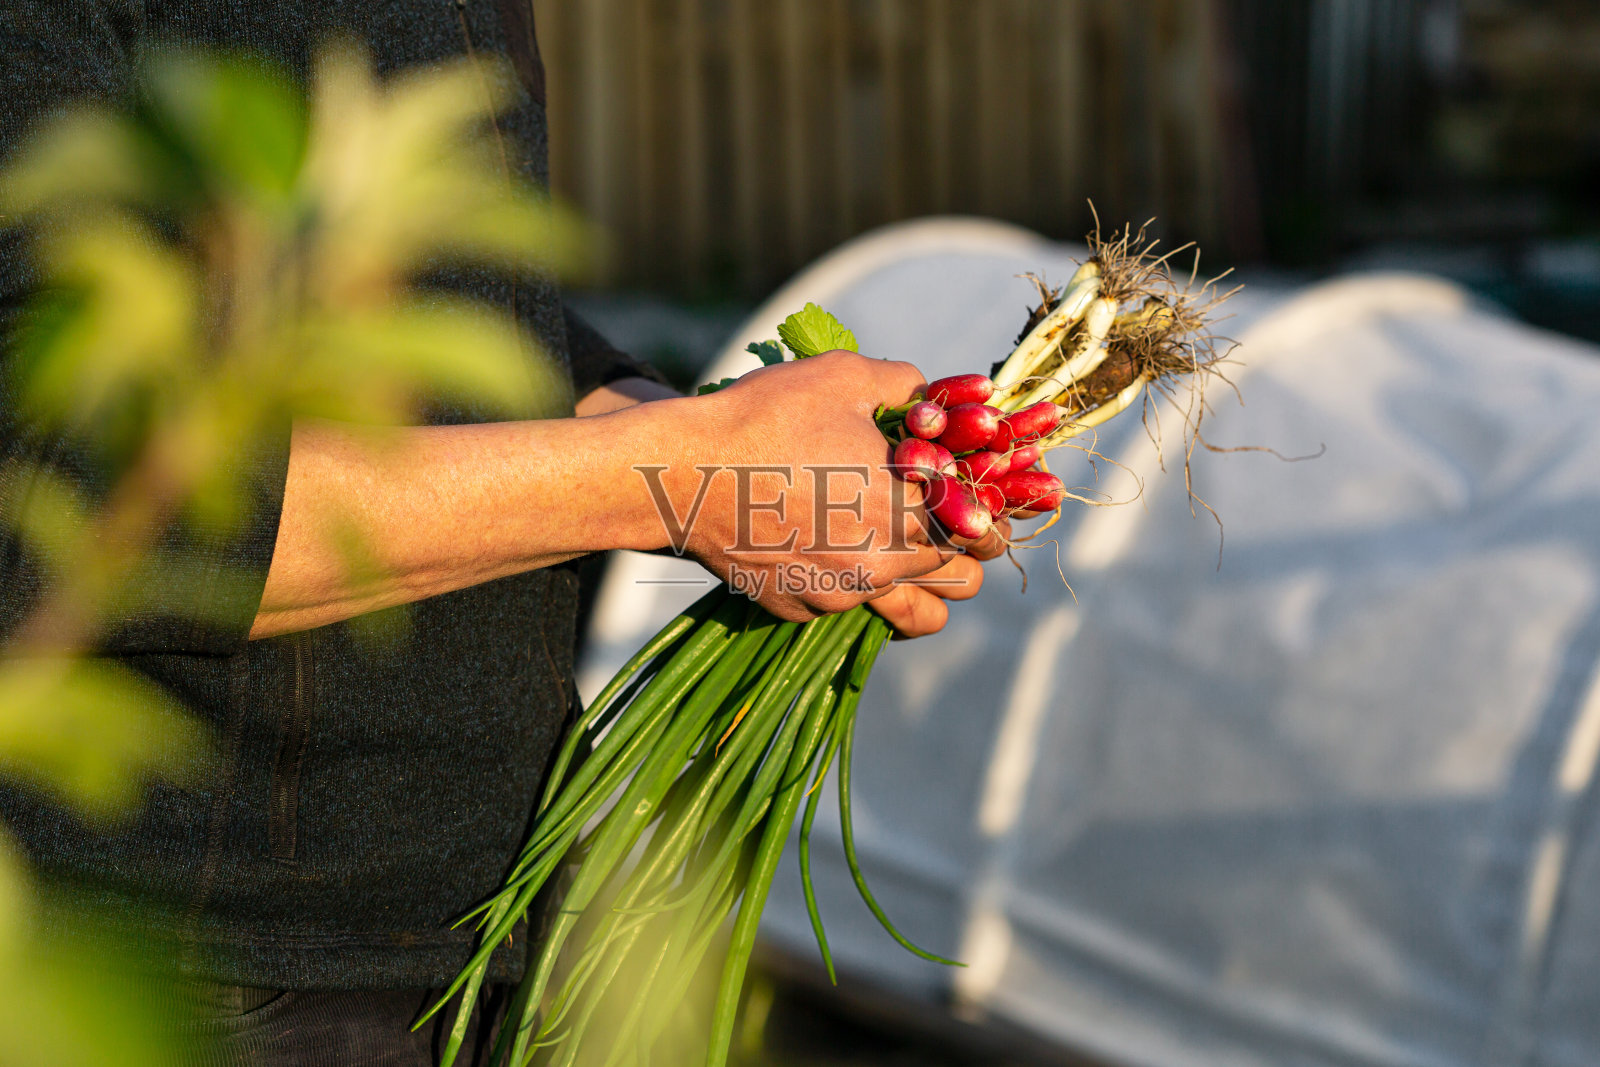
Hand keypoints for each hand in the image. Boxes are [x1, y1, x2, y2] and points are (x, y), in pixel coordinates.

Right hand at [584, 364, 1015, 637]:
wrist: (681, 474)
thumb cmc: (766, 417)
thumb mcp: (845, 378)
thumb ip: (911, 387)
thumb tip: (944, 399)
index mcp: (906, 512)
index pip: (987, 533)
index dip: (992, 514)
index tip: (982, 499)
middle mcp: (881, 567)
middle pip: (962, 583)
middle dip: (964, 554)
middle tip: (944, 521)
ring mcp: (840, 598)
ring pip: (917, 618)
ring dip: (923, 590)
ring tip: (903, 552)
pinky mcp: (800, 610)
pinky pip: (849, 611)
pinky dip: (852, 586)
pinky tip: (829, 545)